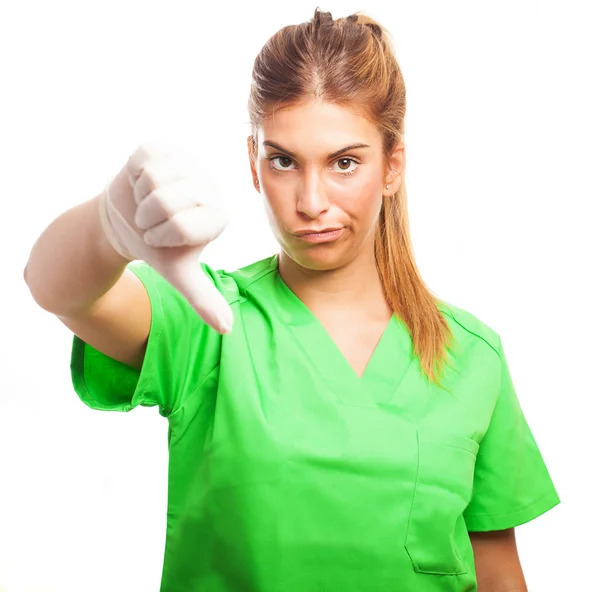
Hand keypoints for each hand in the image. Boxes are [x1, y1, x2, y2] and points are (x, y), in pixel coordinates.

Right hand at [98, 139, 232, 333]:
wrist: (127, 221)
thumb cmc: (157, 248)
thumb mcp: (179, 275)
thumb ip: (203, 299)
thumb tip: (226, 329)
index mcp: (220, 215)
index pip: (183, 225)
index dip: (162, 236)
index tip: (163, 238)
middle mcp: (211, 185)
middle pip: (166, 201)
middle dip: (148, 218)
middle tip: (152, 221)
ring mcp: (189, 162)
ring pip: (154, 179)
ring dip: (139, 198)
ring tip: (146, 203)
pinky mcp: (165, 146)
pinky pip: (143, 159)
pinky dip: (132, 175)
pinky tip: (140, 183)